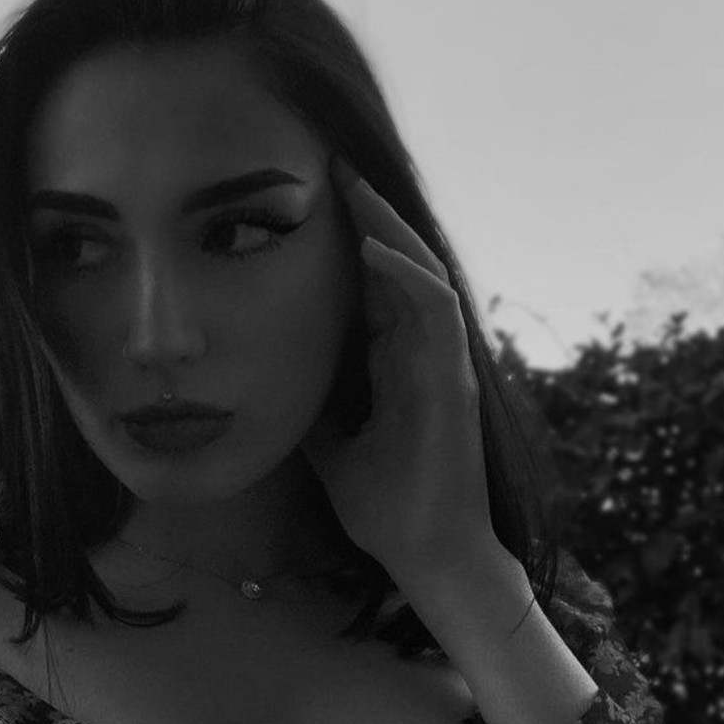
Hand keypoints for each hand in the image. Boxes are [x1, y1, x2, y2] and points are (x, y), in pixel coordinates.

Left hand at [301, 156, 501, 587]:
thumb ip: (311, 415)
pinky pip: (435, 312)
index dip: (347, 247)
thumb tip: (271, 393)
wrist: (425, 555)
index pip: (372, 288)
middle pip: (396, 267)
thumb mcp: (329, 450)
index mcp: (394, 364)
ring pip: (420, 275)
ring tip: (353, 187)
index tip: (310, 209)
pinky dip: (407, 278)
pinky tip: (373, 250)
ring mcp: (440, 363)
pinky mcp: (452, 380)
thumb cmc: (387, 506)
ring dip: (389, 230)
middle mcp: (419, 353)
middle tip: (332, 168)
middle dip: (367, 218)